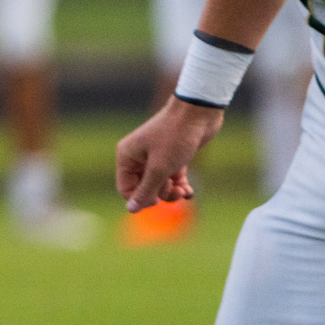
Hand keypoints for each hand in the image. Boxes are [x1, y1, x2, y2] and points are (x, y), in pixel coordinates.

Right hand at [116, 96, 224, 211]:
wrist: (198, 114)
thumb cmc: (175, 138)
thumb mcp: (160, 168)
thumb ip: (145, 190)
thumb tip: (131, 210)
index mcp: (127, 156)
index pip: (126, 189)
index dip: (141, 198)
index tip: (158, 199)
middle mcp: (138, 157)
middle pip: (144, 188)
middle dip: (160, 194)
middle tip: (175, 190)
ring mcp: (155, 157)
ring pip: (159, 185)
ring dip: (172, 192)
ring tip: (184, 191)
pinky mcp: (171, 157)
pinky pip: (171, 179)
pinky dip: (180, 186)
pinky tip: (189, 191)